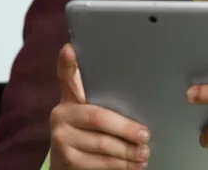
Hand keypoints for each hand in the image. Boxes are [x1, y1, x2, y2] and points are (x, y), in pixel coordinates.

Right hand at [49, 43, 150, 169]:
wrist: (68, 163)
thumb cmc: (91, 131)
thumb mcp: (95, 110)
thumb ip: (107, 98)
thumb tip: (142, 84)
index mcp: (70, 96)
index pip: (66, 76)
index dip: (68, 63)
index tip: (70, 49)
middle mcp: (61, 114)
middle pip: (97, 118)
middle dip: (126, 128)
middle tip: (146, 135)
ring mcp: (61, 137)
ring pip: (101, 144)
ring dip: (127, 151)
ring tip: (144, 153)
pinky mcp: (64, 159)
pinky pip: (98, 163)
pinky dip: (119, 165)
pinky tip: (133, 165)